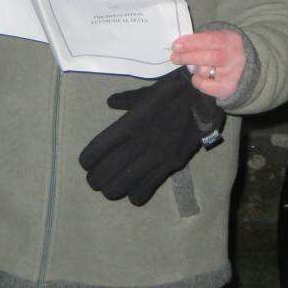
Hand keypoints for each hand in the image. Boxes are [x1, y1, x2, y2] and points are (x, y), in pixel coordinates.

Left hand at [78, 67, 225, 204]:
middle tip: (96, 180)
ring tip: (112, 189)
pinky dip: (136, 195)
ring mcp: (155, 155)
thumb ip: (126, 100)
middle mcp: (138, 141)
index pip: (97, 149)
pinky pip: (146, 188)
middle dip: (96, 180)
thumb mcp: (145, 93)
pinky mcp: (171, 164)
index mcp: (128, 123)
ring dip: (112, 190)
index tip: (86, 164)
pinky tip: (135, 193)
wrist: (202, 97)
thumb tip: (110, 102)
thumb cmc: (171, 92)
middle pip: (105, 171)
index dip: (87, 161)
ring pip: (122, 185)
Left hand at [170, 30, 245, 98]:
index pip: (211, 40)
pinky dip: (197, 80)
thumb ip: (199, 41)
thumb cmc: (218, 50)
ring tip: (195, 66)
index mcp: (231, 40)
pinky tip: (201, 76)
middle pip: (208, 57)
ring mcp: (233, 73)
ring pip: (204, 71)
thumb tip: (179, 46)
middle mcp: (236, 57)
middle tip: (174, 57)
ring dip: (194, 69)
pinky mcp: (227, 87)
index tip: (176, 45)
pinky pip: (204, 85)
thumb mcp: (214, 40)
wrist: (233, 66)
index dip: (192, 43)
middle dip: (188, 57)